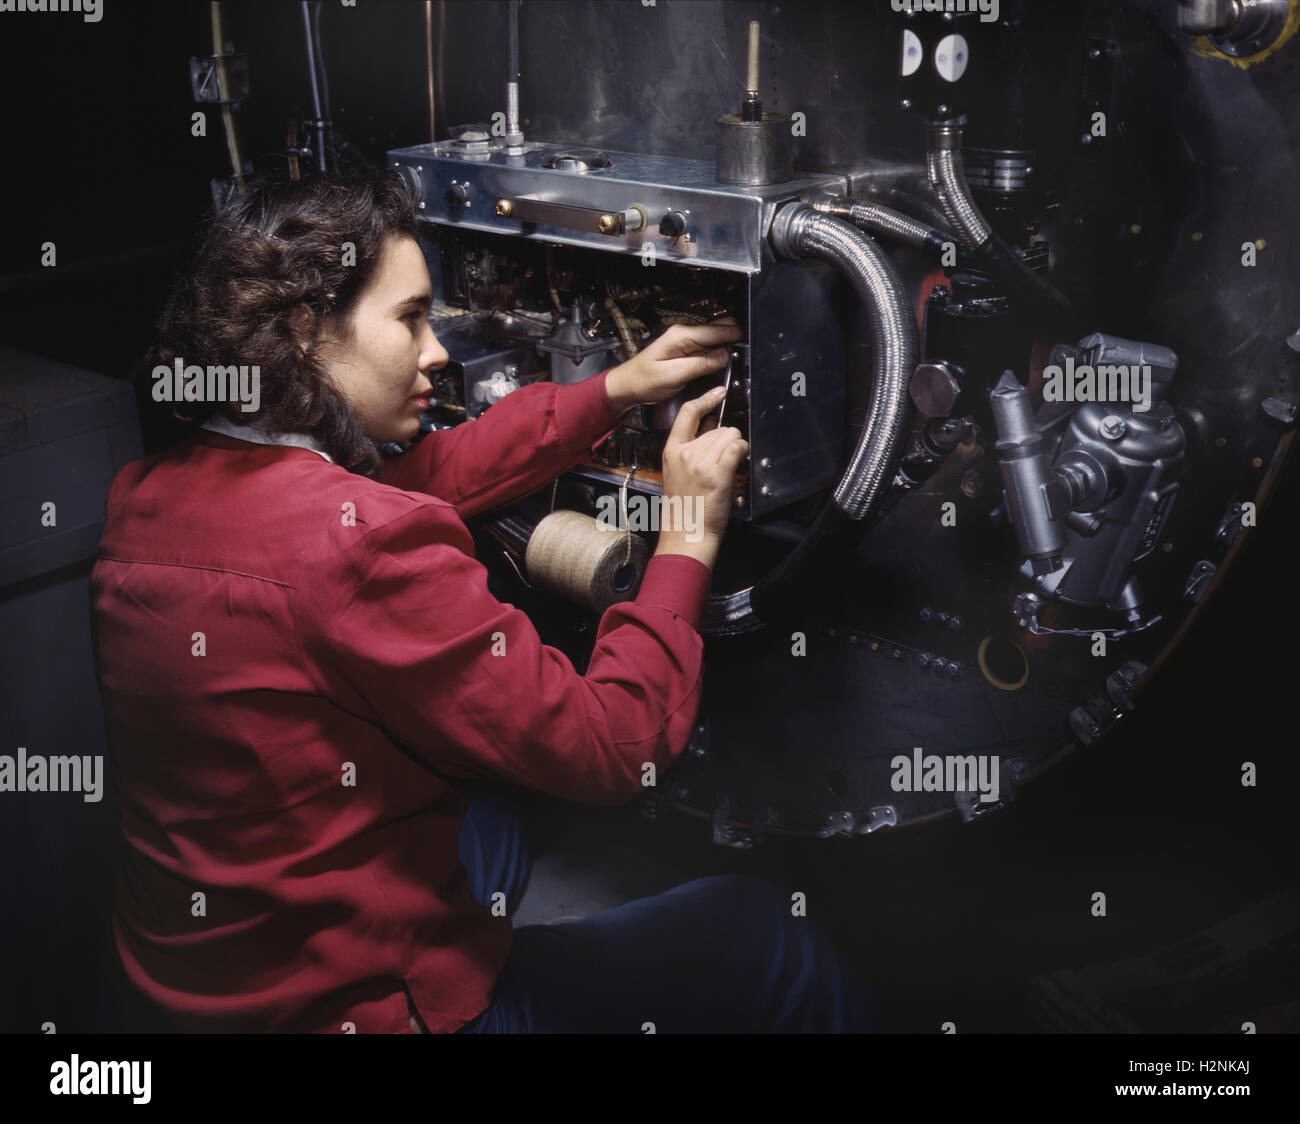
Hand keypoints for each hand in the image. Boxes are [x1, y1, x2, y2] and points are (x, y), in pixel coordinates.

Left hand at [605, 317, 742, 413]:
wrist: (628, 385)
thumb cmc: (644, 380)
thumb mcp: (674, 375)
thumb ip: (701, 364)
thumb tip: (724, 356)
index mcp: (682, 335)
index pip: (717, 330)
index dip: (735, 337)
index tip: (749, 346)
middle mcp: (685, 334)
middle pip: (720, 329)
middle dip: (734, 340)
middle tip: (744, 356)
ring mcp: (686, 341)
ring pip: (716, 338)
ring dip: (726, 348)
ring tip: (735, 360)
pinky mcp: (687, 350)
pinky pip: (709, 348)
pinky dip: (718, 353)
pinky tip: (721, 363)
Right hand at [654, 385, 748, 569]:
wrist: (686, 535)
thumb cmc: (683, 510)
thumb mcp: (677, 474)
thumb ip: (690, 449)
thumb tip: (711, 426)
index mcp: (671, 451)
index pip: (687, 413)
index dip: (705, 399)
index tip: (718, 392)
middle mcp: (685, 453)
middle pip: (718, 427)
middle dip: (726, 440)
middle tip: (723, 462)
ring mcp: (701, 462)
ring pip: (730, 435)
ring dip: (735, 447)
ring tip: (727, 468)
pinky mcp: (717, 472)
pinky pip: (738, 447)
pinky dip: (742, 452)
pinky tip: (737, 464)